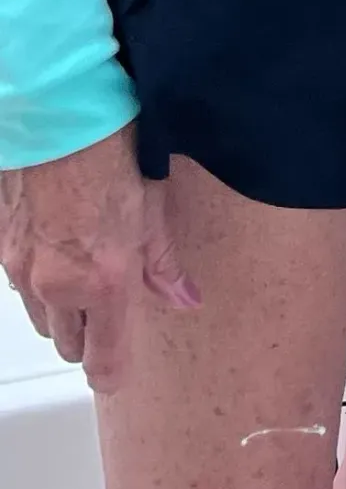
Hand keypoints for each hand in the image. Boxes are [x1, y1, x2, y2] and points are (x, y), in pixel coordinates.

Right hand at [0, 125, 198, 391]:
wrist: (59, 114)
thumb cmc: (110, 150)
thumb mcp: (152, 206)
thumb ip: (163, 263)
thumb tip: (184, 298)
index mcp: (103, 280)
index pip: (102, 358)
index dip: (111, 373)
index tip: (118, 374)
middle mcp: (56, 285)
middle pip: (68, 342)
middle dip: (89, 333)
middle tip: (109, 307)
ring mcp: (22, 268)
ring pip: (41, 316)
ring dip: (62, 309)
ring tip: (84, 274)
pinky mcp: (2, 246)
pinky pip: (19, 284)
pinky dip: (37, 279)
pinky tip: (56, 248)